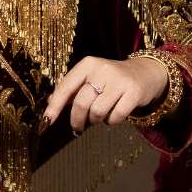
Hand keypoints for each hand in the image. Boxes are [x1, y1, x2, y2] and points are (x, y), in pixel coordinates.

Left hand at [42, 53, 169, 131]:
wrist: (144, 73)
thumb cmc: (110, 79)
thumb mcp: (90, 77)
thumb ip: (71, 89)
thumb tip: (50, 104)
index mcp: (88, 64)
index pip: (66, 87)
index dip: (55, 106)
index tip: (46, 121)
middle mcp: (103, 69)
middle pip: (81, 103)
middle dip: (77, 120)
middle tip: (78, 127)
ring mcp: (120, 81)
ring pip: (98, 112)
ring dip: (96, 120)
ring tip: (100, 116)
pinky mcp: (134, 92)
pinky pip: (115, 117)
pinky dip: (112, 121)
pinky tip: (114, 114)